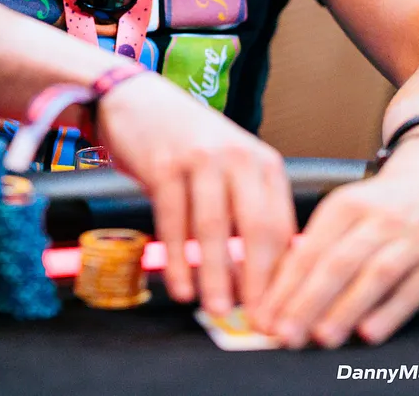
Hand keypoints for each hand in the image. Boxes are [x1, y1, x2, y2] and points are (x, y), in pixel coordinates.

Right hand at [93, 73, 294, 318]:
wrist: (137, 99)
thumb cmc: (187, 143)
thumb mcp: (229, 167)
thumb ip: (248, 210)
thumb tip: (263, 278)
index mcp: (263, 163)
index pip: (282, 226)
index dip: (281, 274)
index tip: (278, 309)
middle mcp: (238, 156)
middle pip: (256, 228)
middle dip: (257, 281)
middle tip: (255, 318)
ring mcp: (201, 158)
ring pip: (215, 228)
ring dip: (217, 276)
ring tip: (217, 310)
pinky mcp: (165, 164)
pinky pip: (174, 221)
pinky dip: (178, 260)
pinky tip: (180, 287)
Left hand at [253, 132, 418, 347]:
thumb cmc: (381, 204)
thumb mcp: (344, 208)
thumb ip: (317, 245)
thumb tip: (280, 293)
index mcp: (348, 204)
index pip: (312, 248)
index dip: (287, 284)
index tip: (267, 313)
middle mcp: (381, 220)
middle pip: (340, 262)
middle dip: (309, 301)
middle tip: (286, 332)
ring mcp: (414, 243)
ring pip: (376, 276)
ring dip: (346, 309)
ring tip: (322, 337)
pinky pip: (412, 293)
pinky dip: (389, 314)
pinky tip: (367, 333)